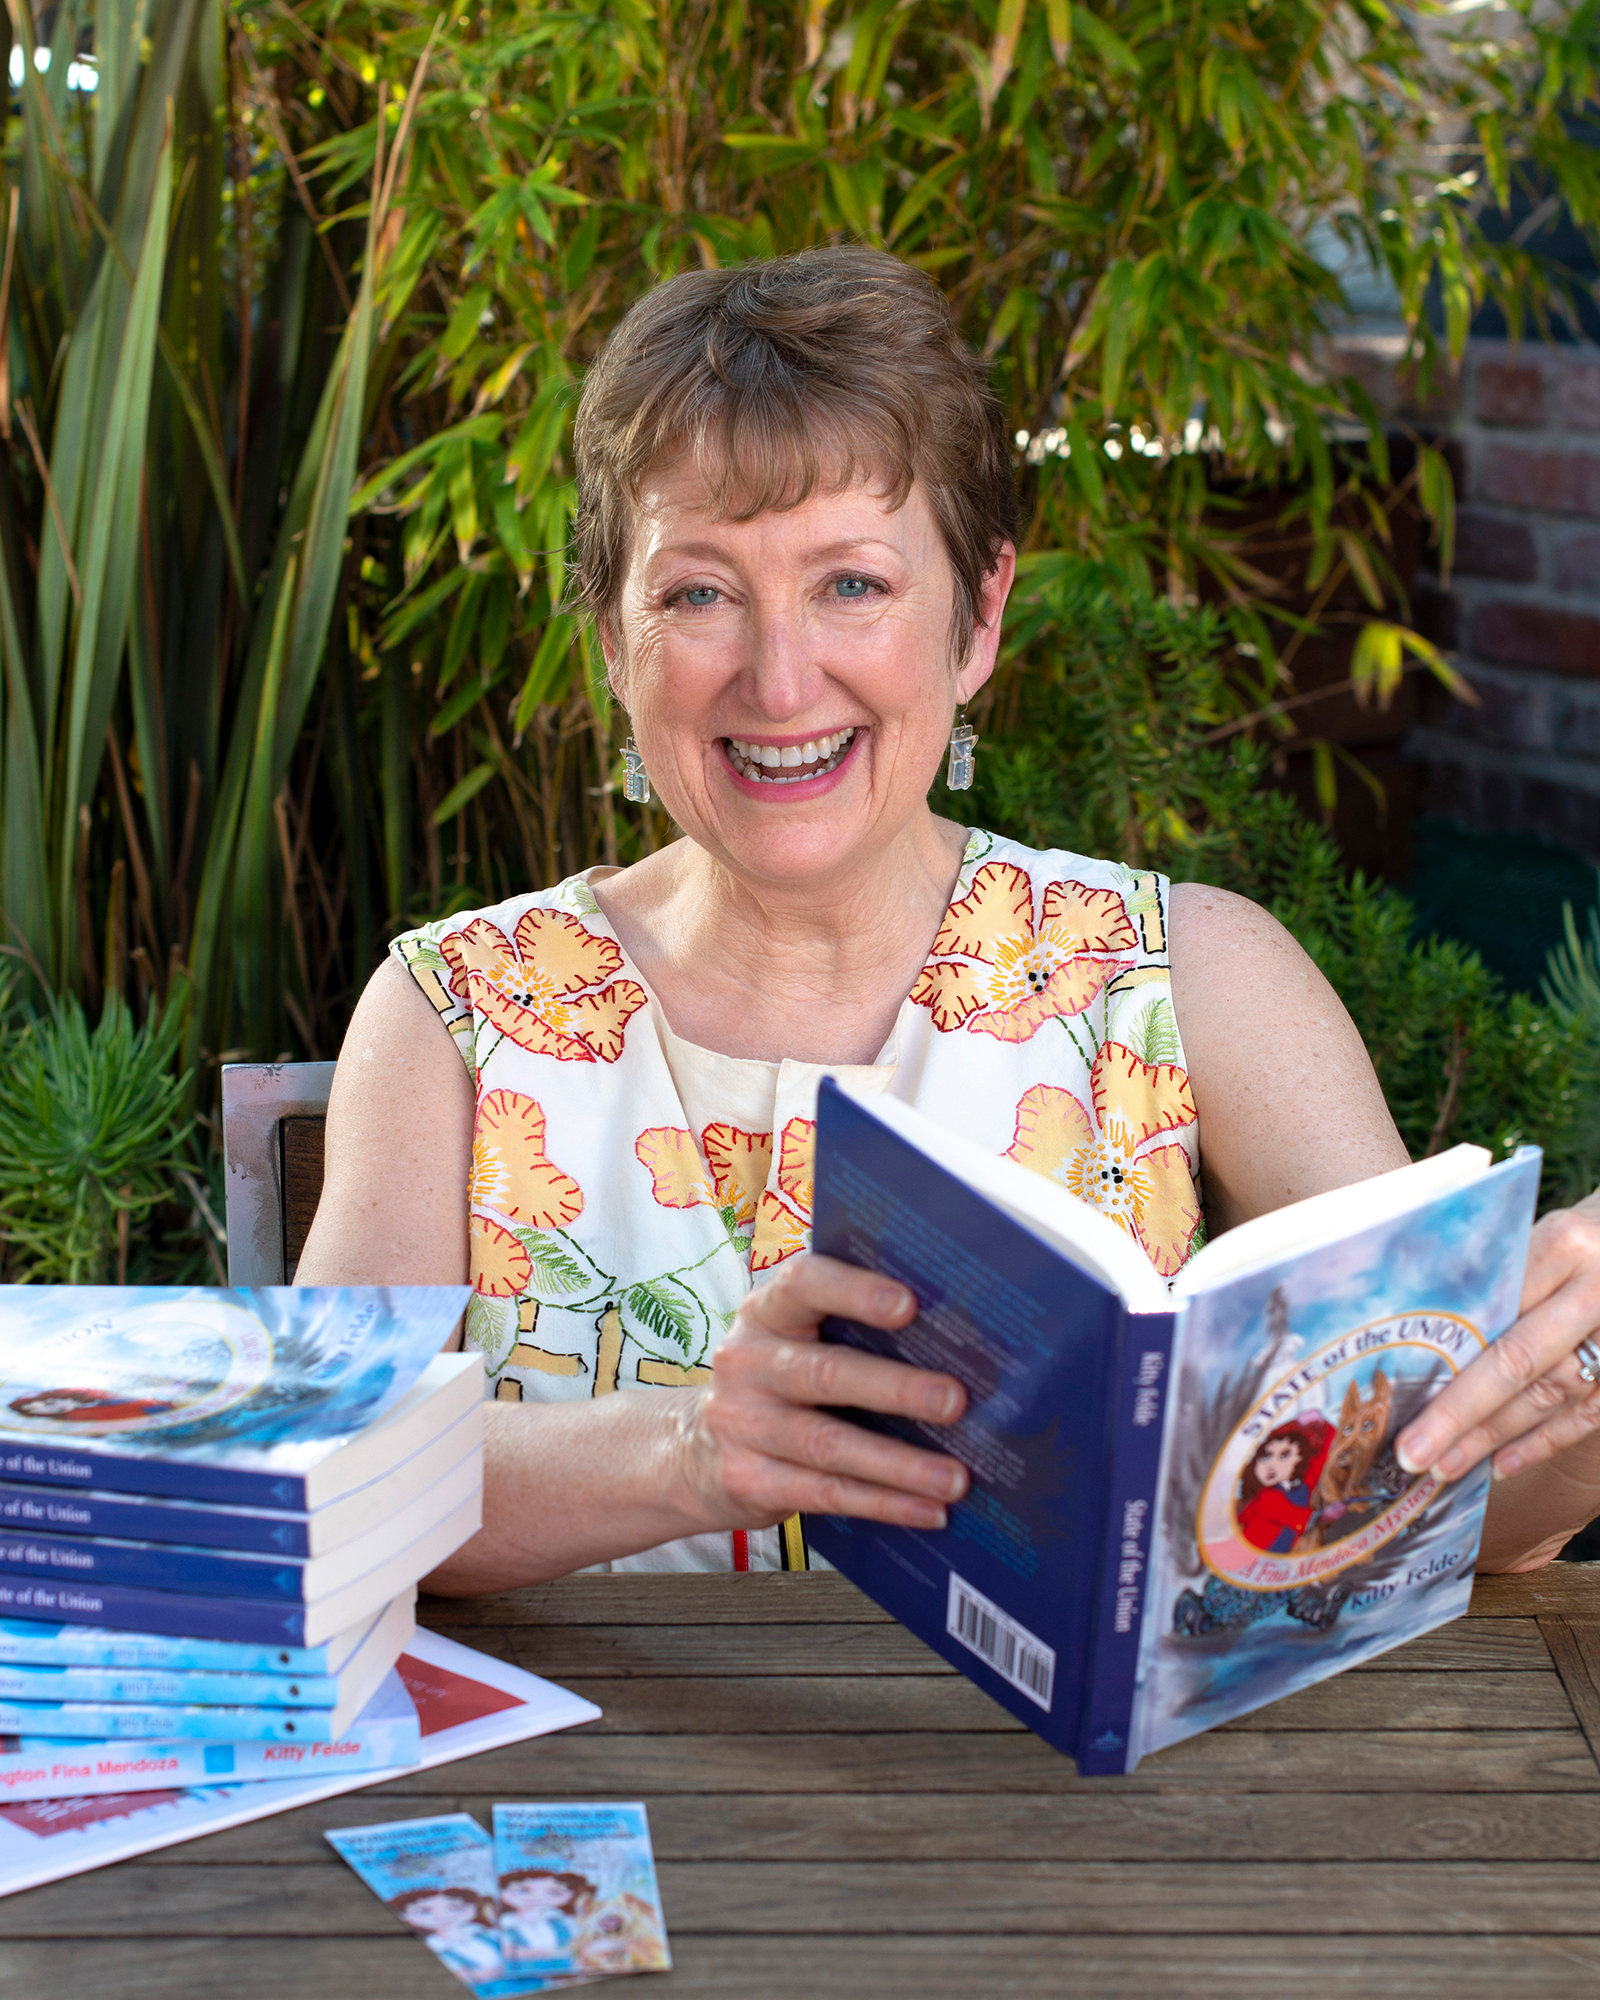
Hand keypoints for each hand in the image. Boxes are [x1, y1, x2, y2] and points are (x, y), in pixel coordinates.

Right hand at [677, 1250, 969, 1533]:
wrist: (693, 1451)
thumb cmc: (775, 1381)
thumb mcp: (794, 1340)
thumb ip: (850, 1330)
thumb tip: (953, 1339)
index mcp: (767, 1312)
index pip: (804, 1285)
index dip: (855, 1291)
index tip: (909, 1304)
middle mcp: (747, 1362)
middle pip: (825, 1373)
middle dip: (895, 1388)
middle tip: (955, 1401)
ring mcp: (742, 1424)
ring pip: (829, 1444)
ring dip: (899, 1463)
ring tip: (956, 1477)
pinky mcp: (748, 1480)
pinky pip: (825, 1493)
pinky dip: (884, 1503)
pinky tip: (929, 1510)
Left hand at [1395, 1193, 1599, 1490]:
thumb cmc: (1583, 1239)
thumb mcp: (1544, 1233)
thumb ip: (1498, 1275)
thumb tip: (1420, 1323)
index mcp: (1564, 1245)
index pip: (1493, 1305)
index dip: (1445, 1352)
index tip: (1396, 1387)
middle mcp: (1596, 1292)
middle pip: (1517, 1359)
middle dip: (1458, 1413)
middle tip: (1411, 1453)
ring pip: (1549, 1395)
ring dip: (1493, 1436)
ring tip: (1444, 1467)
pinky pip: (1588, 1416)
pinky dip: (1543, 1442)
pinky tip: (1502, 1464)